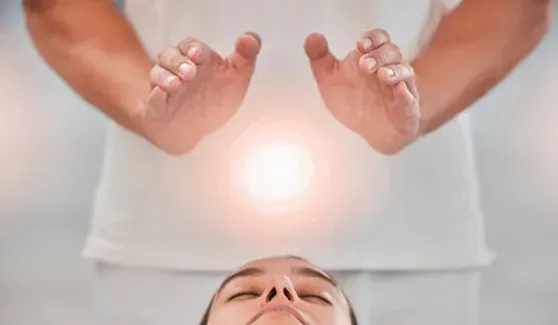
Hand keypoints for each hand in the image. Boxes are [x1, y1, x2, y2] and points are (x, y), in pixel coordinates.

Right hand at [139, 32, 260, 155]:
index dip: (193, 48)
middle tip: (190, 71)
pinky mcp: (158, 109)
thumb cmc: (214, 99)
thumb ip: (246, 57)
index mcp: (197, 61)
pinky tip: (160, 94)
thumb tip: (250, 38)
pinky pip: (152, 100)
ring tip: (176, 84)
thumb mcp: (237, 78)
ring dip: (165, 77)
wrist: (199, 131)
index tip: (200, 55)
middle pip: (169, 56)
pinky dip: (155, 96)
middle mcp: (178, 71)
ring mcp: (167, 89)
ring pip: (157, 74)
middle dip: (178, 61)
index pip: (189, 46)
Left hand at [304, 29, 419, 154]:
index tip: (361, 44)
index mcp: (372, 59)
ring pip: (405, 72)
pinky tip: (400, 91)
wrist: (370, 132)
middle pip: (392, 53)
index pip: (379, 40)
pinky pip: (411, 100)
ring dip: (394, 71)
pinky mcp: (407, 109)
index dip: (373, 38)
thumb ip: (319, 58)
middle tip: (365, 65)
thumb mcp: (330, 79)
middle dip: (379, 56)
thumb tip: (312, 38)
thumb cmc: (354, 102)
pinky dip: (406, 95)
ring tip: (382, 75)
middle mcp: (388, 70)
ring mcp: (400, 89)